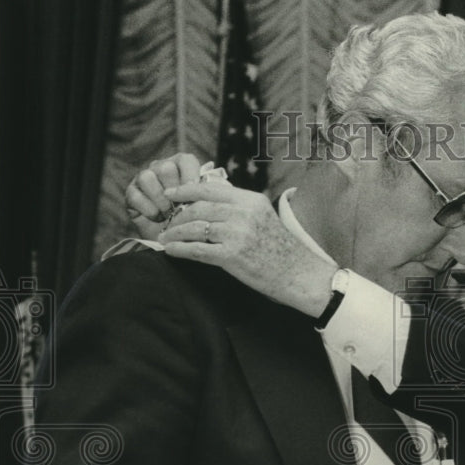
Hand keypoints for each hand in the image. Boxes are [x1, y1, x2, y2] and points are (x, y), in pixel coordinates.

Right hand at [125, 152, 202, 240]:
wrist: (174, 241)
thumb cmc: (192, 222)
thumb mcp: (203, 207)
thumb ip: (206, 193)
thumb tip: (214, 186)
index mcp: (181, 166)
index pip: (185, 160)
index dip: (190, 179)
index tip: (194, 199)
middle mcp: (162, 167)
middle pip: (165, 168)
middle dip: (174, 193)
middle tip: (180, 209)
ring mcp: (144, 179)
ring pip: (147, 177)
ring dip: (160, 200)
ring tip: (167, 214)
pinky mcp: (131, 193)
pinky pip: (134, 194)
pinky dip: (147, 209)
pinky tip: (156, 218)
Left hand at [157, 181, 334, 316]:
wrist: (299, 275)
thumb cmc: (282, 250)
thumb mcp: (264, 218)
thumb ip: (240, 209)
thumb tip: (211, 204)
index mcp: (250, 200)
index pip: (209, 189)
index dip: (185, 190)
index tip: (171, 193)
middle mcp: (243, 213)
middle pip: (198, 208)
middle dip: (177, 216)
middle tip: (167, 224)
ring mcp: (237, 234)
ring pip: (195, 227)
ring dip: (175, 233)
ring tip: (165, 238)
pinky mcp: (232, 256)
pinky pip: (198, 250)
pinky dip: (180, 249)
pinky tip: (171, 251)